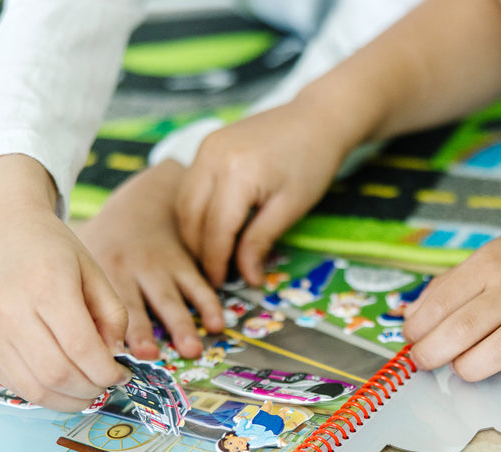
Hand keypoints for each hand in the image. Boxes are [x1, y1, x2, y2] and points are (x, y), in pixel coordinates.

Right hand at [0, 157, 131, 411]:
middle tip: (107, 383)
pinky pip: (18, 387)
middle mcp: (11, 312)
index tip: (123, 374)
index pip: (81, 348)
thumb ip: (113, 315)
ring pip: (36, 390)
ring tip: (89, 386)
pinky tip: (64, 382)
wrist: (4, 234)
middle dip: (92, 389)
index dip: (108, 372)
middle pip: (58, 375)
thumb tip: (113, 356)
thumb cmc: (55, 252)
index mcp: (46, 287)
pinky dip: (47, 394)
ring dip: (71, 399)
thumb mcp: (96, 272)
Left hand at [77, 160, 224, 360]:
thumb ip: (78, 296)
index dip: (109, 335)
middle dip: (144, 333)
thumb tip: (66, 343)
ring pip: (172, 300)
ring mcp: (161, 268)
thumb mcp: (84, 258)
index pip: (105, 307)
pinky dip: (210, 305)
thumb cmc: (108, 242)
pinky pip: (199, 286)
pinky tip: (216, 325)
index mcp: (104, 272)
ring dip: (182, 326)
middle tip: (148, 356)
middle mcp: (131, 271)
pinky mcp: (185, 264)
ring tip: (191, 349)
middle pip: (137, 306)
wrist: (144, 203)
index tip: (111, 360)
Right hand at [178, 100, 346, 287]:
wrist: (316, 118)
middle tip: (216, 275)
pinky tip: (211, 230)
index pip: (214, 230)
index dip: (216, 262)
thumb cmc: (311, 162)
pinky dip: (195, 213)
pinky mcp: (207, 145)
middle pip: (191, 218)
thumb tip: (248, 278)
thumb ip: (261, 242)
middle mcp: (212, 156)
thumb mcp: (290, 208)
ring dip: (193, 234)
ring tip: (212, 256)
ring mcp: (206, 147)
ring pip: (184, 203)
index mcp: (236, 172)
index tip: (222, 284)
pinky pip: (189, 187)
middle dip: (200, 252)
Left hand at [402, 211, 500, 380]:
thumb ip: (450, 285)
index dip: (416, 328)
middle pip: (458, 333)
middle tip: (423, 360)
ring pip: (488, 358)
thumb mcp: (490, 254)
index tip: (411, 338)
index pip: (439, 303)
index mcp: (490, 264)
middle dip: (429, 355)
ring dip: (464, 368)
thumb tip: (412, 319)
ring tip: (461, 362)